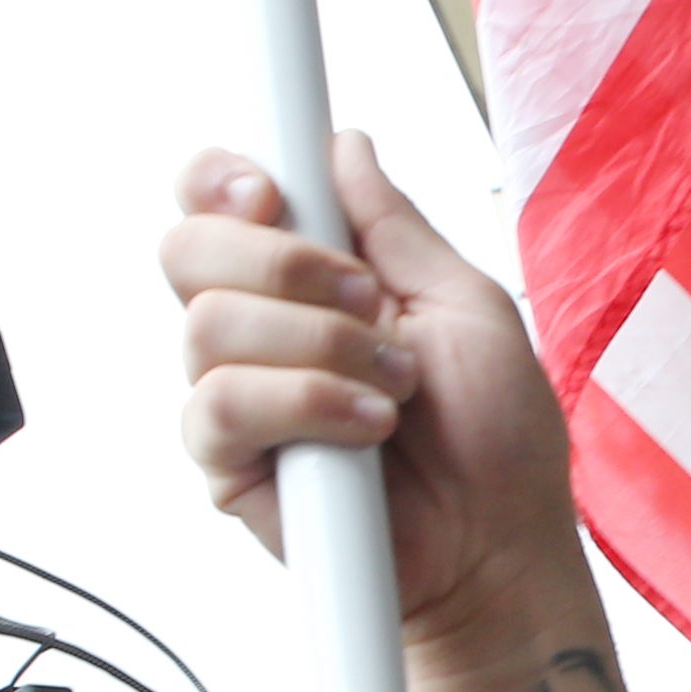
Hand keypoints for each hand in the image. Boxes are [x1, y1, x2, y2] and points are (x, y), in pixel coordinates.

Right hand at [163, 134, 585, 680]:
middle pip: (187, 248)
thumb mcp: (467, 306)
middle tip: (369, 304)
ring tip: (393, 389)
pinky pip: (222, 407)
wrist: (503, 546)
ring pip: (208, 326)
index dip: (221, 180)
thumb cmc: (498, 436)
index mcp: (307, 278)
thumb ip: (396, 228)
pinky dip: (306, 404)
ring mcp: (238, 397)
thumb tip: (343, 145)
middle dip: (283, 263)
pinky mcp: (230, 466)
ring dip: (320, 346)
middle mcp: (259, 330)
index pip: (216, 202)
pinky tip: (367, 430)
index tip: (272, 192)